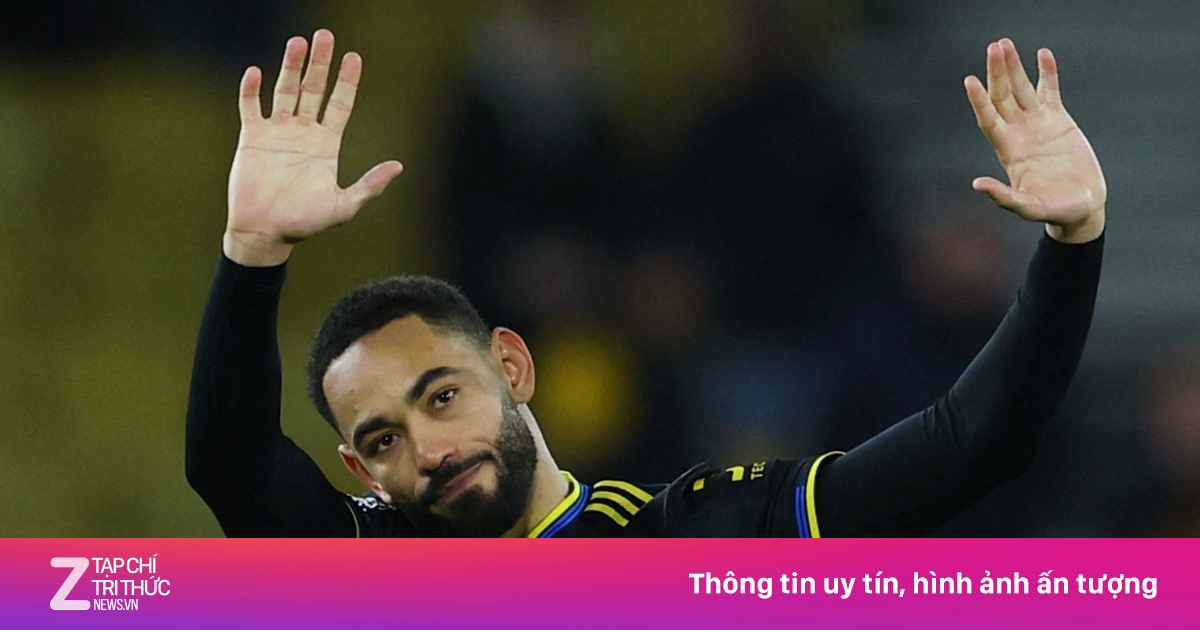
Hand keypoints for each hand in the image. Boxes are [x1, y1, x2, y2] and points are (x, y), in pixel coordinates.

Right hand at [225, 29, 403, 265]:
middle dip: (320, 64)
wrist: (266, 234)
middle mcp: (303, 133)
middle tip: (325, 36)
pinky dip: (252, 91)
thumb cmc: (305, 224)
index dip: (347, 82)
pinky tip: (256, 72)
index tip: (354, 57)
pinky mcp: (251, 138)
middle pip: (313, 90)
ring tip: (297, 42)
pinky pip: (251, 108)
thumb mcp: (344, 206)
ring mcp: (277, 132)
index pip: (339, 104)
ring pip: (285, 91)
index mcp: (327, 144)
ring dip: (290, 67)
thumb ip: (369, 185)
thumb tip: (398, 166)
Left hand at [965, 38, 1105, 243]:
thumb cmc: (1053, 211)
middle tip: (994, 47)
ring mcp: (1037, 124)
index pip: (988, 119)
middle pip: (1002, 97)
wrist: (1081, 205)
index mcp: (1008, 150)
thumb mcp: (1028, 207)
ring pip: (1021, 89)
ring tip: (1005, 44)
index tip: (969, 80)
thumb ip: (1003, 197)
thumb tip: (977, 185)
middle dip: (997, 72)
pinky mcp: (1058, 119)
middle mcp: (1018, 132)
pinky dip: (1047, 72)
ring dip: (1013, 67)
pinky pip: (1049, 90)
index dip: (979, 101)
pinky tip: (1043, 53)